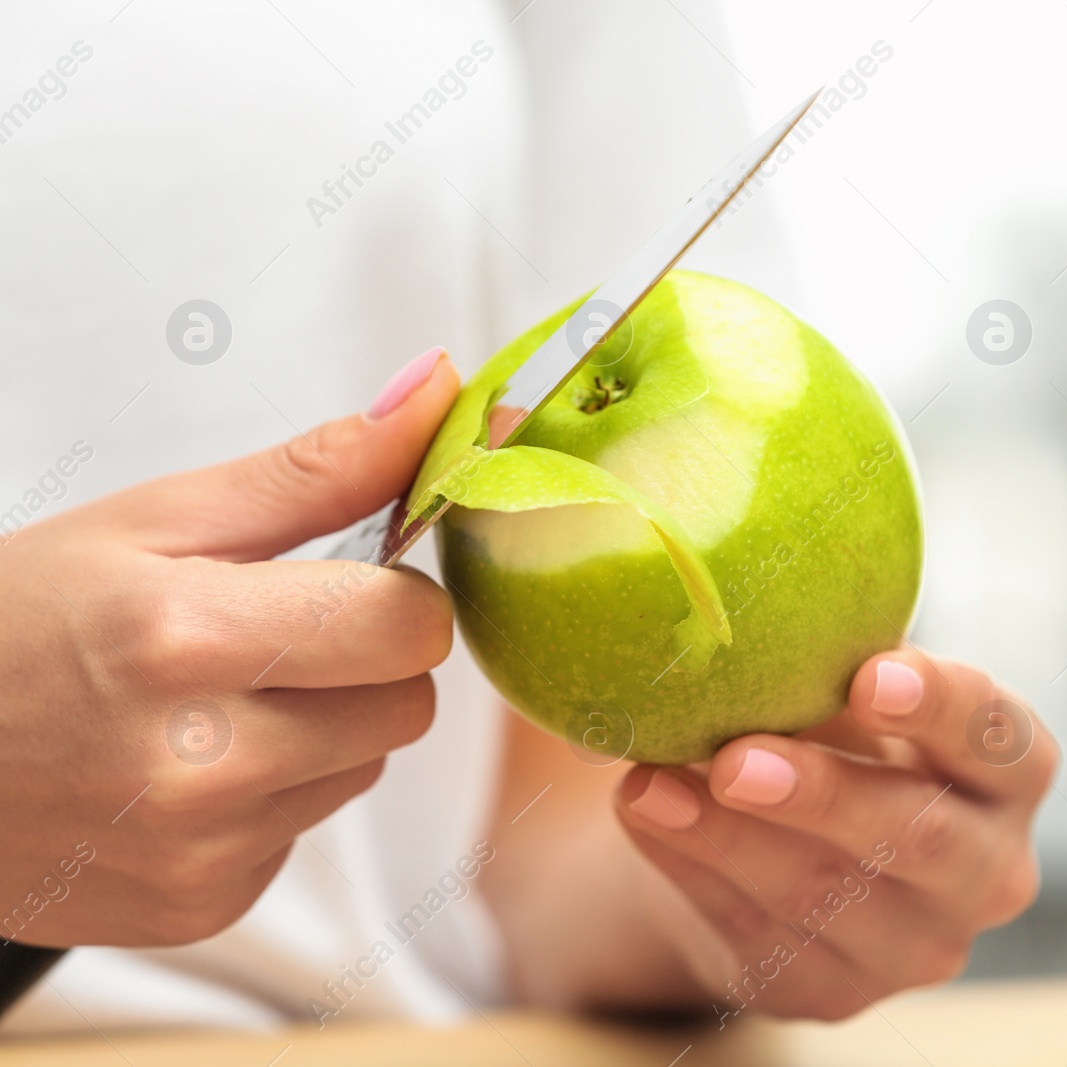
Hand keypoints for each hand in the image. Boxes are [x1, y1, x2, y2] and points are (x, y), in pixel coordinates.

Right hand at [0, 349, 457, 946]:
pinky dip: (274, 794)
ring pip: (365, 768)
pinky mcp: (204, 906)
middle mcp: (202, 766)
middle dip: (364, 660)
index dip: (393, 594)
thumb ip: (313, 470)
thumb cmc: (19, 619)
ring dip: (322, 728)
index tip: (342, 580)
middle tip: (269, 637)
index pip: (409, 626)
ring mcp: (203, 851)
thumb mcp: (153, 520)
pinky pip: (307, 829)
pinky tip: (186, 767)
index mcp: (185, 641)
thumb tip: (441, 390)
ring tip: (211, 702)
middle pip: (407, 705)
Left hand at [615, 652, 1055, 1020]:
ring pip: (827, 897)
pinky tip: (647, 813)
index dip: (941, 708)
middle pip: (922, 839)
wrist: (781, 846)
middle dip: (826, 796)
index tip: (869, 674)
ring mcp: (915, 945)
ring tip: (654, 784)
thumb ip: (824, 655)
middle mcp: (987, 870)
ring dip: (730, 838)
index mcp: (1011, 773)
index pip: (1002, 740)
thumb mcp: (848, 690)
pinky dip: (695, 869)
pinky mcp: (834, 990)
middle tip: (739, 758)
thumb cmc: (831, 733)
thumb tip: (728, 586)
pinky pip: (761, 935)